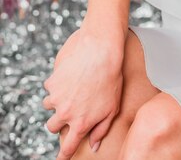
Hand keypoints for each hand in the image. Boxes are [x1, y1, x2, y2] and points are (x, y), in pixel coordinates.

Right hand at [43, 27, 123, 159]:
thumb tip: (94, 146)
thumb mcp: (112, 107)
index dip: (63, 155)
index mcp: (81, 122)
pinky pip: (50, 87)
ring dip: (56, 101)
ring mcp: (57, 97)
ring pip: (48, 106)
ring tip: (70, 90)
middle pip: (53, 127)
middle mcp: (66, 113)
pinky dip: (57, 84)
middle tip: (68, 111)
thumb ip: (101, 129)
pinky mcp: (52, 82)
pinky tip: (70, 75)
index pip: (68, 147)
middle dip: (58, 122)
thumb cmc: (112, 79)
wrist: (100, 51)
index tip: (61, 159)